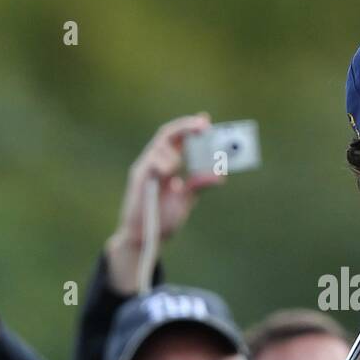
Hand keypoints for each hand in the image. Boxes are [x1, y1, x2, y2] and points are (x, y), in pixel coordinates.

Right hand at [106, 113, 223, 293]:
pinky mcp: (138, 177)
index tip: (206, 120)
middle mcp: (156, 162)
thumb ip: (198, 185)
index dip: (190, 127)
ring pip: (160, 145)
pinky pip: (151, 161)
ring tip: (179, 166)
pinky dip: (164, 162)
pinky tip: (170, 172)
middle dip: (186, 126)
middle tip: (203, 124)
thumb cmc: (163, 219)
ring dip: (176, 150)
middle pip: (168, 134)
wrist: (146, 239)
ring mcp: (146, 168)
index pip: (178, 139)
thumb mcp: (186, 200)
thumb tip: (220, 175)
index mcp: (168, 165)